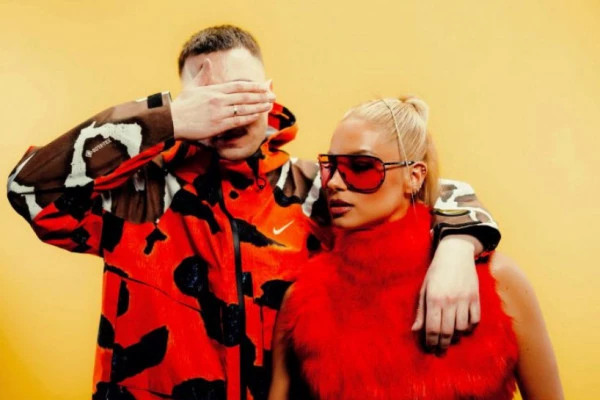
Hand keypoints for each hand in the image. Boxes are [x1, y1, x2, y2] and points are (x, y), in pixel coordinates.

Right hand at [171, 59, 275, 140]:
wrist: (171, 120)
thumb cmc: (181, 105)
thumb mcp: (192, 87)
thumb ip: (203, 75)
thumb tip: (208, 62)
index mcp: (214, 89)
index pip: (238, 86)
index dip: (253, 86)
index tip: (263, 86)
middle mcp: (219, 99)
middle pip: (245, 96)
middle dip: (261, 95)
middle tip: (273, 95)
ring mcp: (220, 112)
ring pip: (244, 108)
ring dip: (259, 106)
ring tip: (270, 104)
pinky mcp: (219, 124)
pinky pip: (238, 120)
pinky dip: (250, 117)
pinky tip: (259, 115)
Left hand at [412, 235, 480, 350]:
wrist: (455, 253)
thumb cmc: (436, 272)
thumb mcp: (424, 288)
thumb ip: (421, 311)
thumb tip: (415, 330)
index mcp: (434, 299)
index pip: (432, 328)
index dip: (431, 342)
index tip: (430, 349)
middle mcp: (449, 301)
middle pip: (447, 332)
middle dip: (442, 345)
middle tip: (439, 351)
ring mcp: (464, 300)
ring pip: (462, 329)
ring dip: (456, 337)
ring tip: (450, 338)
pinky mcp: (476, 298)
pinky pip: (475, 320)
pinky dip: (469, 328)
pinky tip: (463, 329)